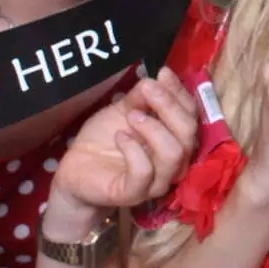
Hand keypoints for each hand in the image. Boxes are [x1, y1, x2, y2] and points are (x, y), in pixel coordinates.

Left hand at [48, 70, 198, 225]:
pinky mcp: (134, 194)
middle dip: (170, 106)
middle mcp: (174, 162)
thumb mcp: (124, 109)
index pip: (192, 115)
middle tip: (147, 89)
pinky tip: (119, 137)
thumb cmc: (105, 138)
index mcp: (176, 139)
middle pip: (190, 134)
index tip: (162, 74)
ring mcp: (157, 181)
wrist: (77, 168)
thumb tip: (161, 76)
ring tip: (132, 116)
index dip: (180, 93)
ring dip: (154, 128)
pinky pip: (144, 172)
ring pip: (174, 154)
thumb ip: (143, 96)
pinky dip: (133, 150)